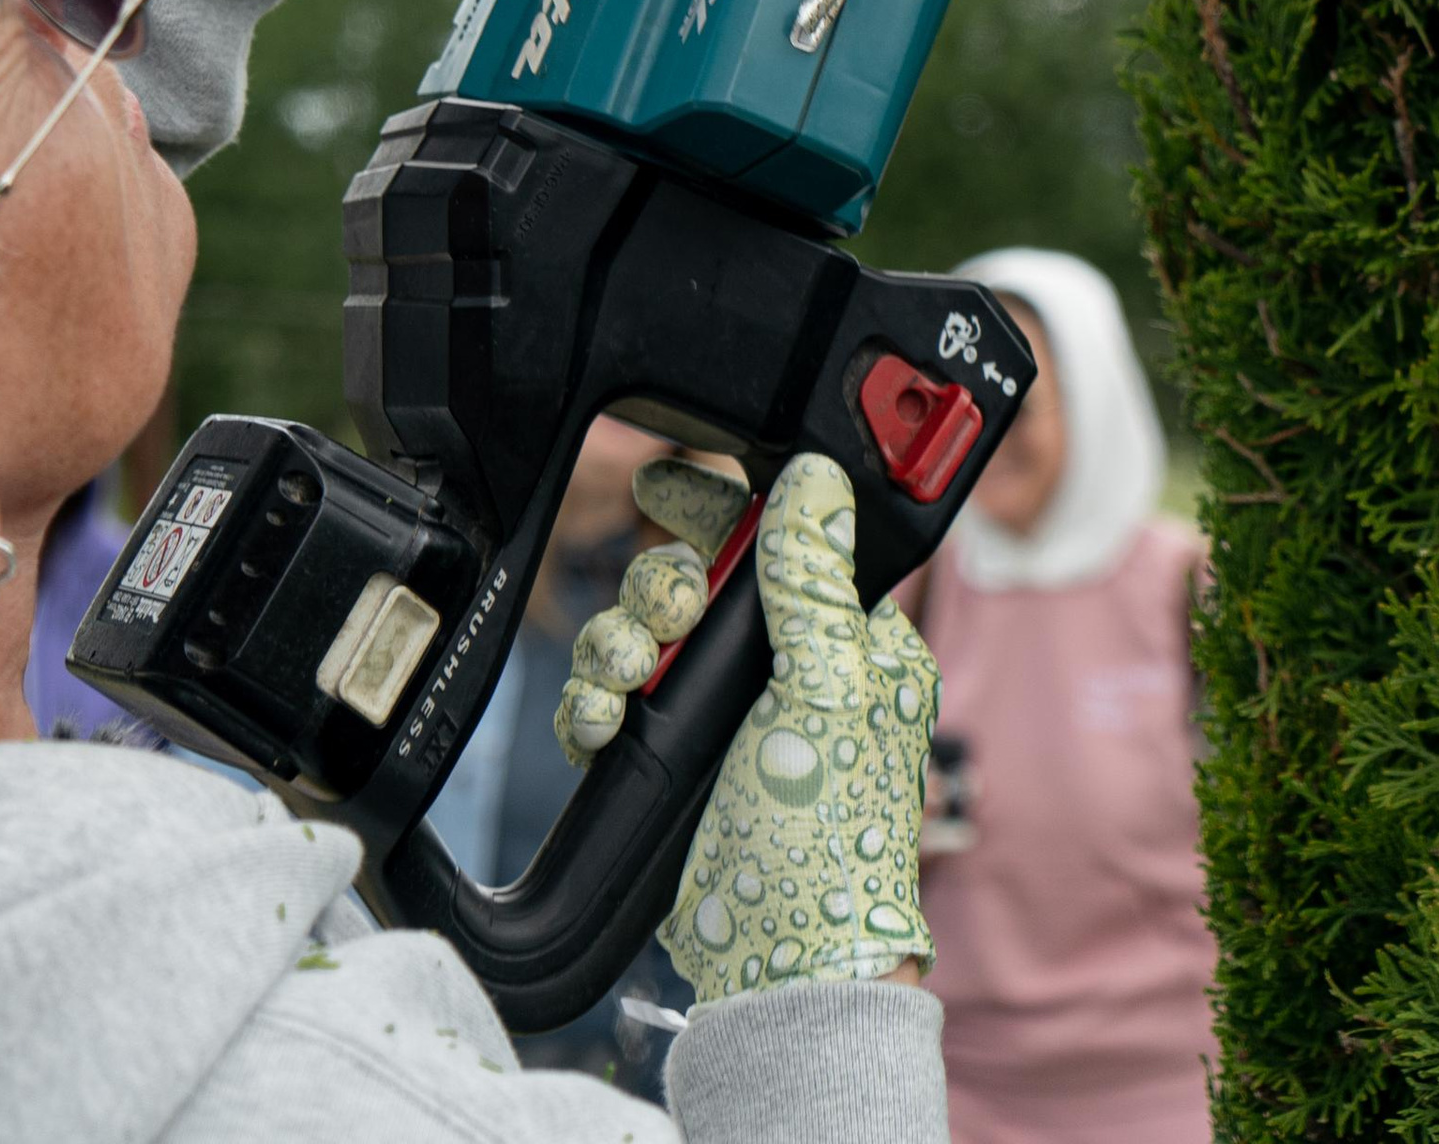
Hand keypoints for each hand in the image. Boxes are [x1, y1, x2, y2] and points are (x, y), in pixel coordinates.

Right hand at [552, 450, 936, 997]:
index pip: (776, 542)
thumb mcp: (826, 690)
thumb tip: (814, 478)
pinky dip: (594, 705)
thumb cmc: (824, 836)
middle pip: (692, 581)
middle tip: (662, 618)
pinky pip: (613, 702)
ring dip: (616, 646)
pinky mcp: (672, 762)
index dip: (715, 509)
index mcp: (844, 643)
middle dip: (656, 588)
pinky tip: (599, 723)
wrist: (777, 960)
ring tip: (623, 680)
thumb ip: (812, 581)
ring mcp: (723, 718)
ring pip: (643, 636)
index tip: (659, 483)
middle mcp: (782, 671)